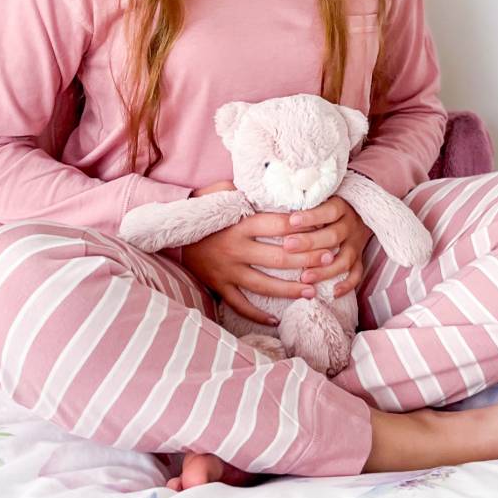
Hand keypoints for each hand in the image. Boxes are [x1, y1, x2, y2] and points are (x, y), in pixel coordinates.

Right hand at [181, 181, 349, 325]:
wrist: (168, 229)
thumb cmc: (200, 207)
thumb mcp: (221, 190)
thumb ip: (245, 188)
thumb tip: (273, 179)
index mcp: (240, 223)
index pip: (278, 224)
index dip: (303, 226)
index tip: (323, 227)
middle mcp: (236, 248)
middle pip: (279, 257)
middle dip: (307, 259)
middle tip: (329, 260)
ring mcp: (227, 270)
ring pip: (264, 284)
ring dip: (290, 289)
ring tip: (312, 291)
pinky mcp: (218, 285)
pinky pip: (240, 304)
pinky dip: (257, 314)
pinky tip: (276, 318)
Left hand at [285, 195, 373, 298]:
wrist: (358, 212)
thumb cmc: (328, 206)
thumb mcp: (320, 199)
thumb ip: (303, 202)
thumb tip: (270, 205)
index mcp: (341, 207)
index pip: (329, 210)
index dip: (311, 216)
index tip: (291, 221)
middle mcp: (351, 225)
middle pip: (334, 235)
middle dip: (310, 243)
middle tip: (288, 246)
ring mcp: (356, 244)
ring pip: (345, 259)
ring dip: (325, 270)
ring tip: (304, 277)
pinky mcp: (360, 259)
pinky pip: (357, 274)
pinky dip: (347, 285)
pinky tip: (332, 293)